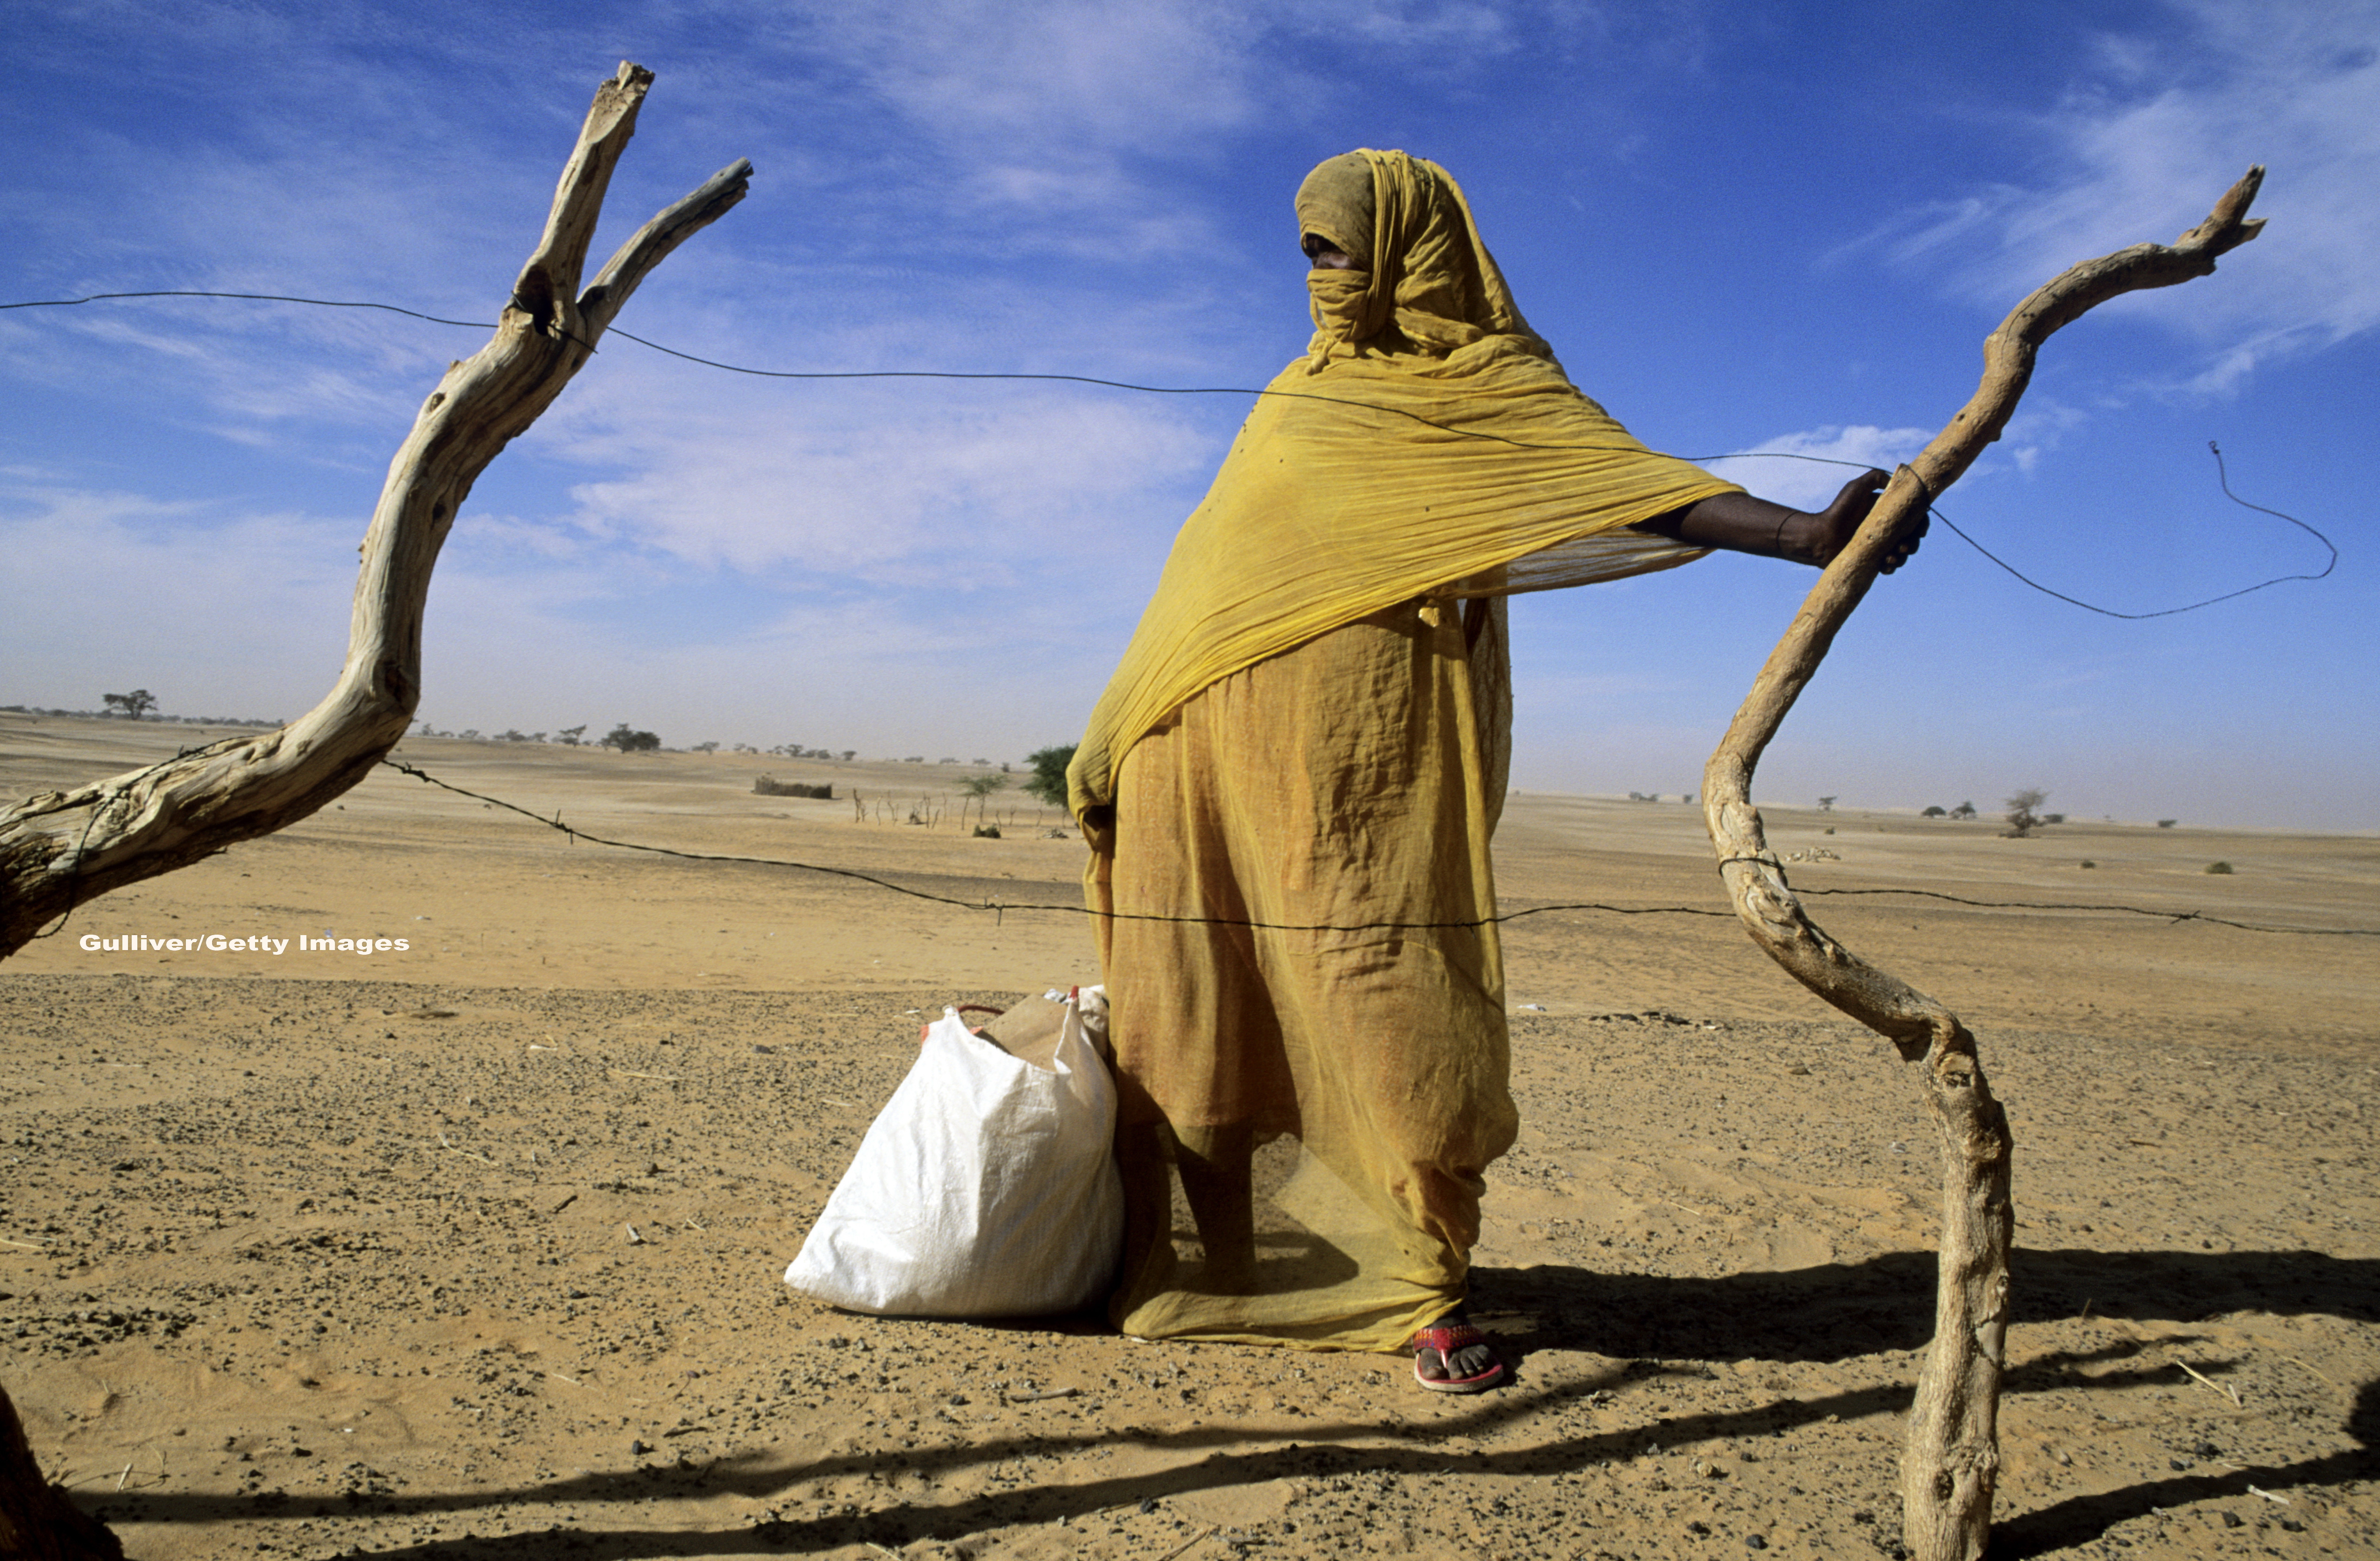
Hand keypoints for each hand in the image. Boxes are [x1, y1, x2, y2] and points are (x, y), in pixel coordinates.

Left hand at [1804, 469, 1926, 572]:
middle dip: (1913, 543)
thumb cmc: (1838, 510)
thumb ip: (1876, 477)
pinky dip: (1891, 567)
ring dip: (1902, 557)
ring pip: (1903, 553)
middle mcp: (1887, 528)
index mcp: (1888, 512)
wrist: (1821, 536)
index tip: (1920, 530)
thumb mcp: (1856, 487)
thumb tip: (1897, 481)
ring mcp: (1881, 545)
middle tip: (1902, 546)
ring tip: (1891, 558)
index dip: (1922, 523)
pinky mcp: (1873, 560)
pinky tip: (1885, 566)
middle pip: (1912, 537)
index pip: (1914, 517)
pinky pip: (1890, 566)